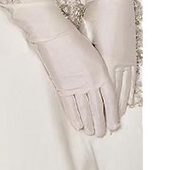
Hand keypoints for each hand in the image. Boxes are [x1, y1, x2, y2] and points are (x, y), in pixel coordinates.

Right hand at [32, 22, 119, 136]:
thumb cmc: (75, 39)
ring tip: (92, 133)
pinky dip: (74, 117)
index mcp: (101, 72)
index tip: (114, 125)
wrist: (54, 35)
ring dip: (89, 123)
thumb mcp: (94, 53)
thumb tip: (101, 85)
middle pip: (98, 108)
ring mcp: (75, 84)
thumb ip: (99, 70)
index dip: (113, 114)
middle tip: (102, 133)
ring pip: (85, 109)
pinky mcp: (62, 85)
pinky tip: (78, 125)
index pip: (110, 99)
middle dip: (101, 123)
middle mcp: (90, 81)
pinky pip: (69, 105)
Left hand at [83, 0, 136, 118]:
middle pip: (112, 94)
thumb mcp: (85, 35)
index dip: (98, 107)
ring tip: (117, 120)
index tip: (94, 120)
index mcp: (102, 59)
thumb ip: (83, 54)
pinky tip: (127, 98)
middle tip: (105, 129)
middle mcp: (115, 62)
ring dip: (120, 105)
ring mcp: (125, 57)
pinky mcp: (130, 52)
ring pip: (123, 87)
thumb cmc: (95, 14)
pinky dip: (128, 89)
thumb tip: (76, 66)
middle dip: (109, 113)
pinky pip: (130, 76)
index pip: (100, 91)